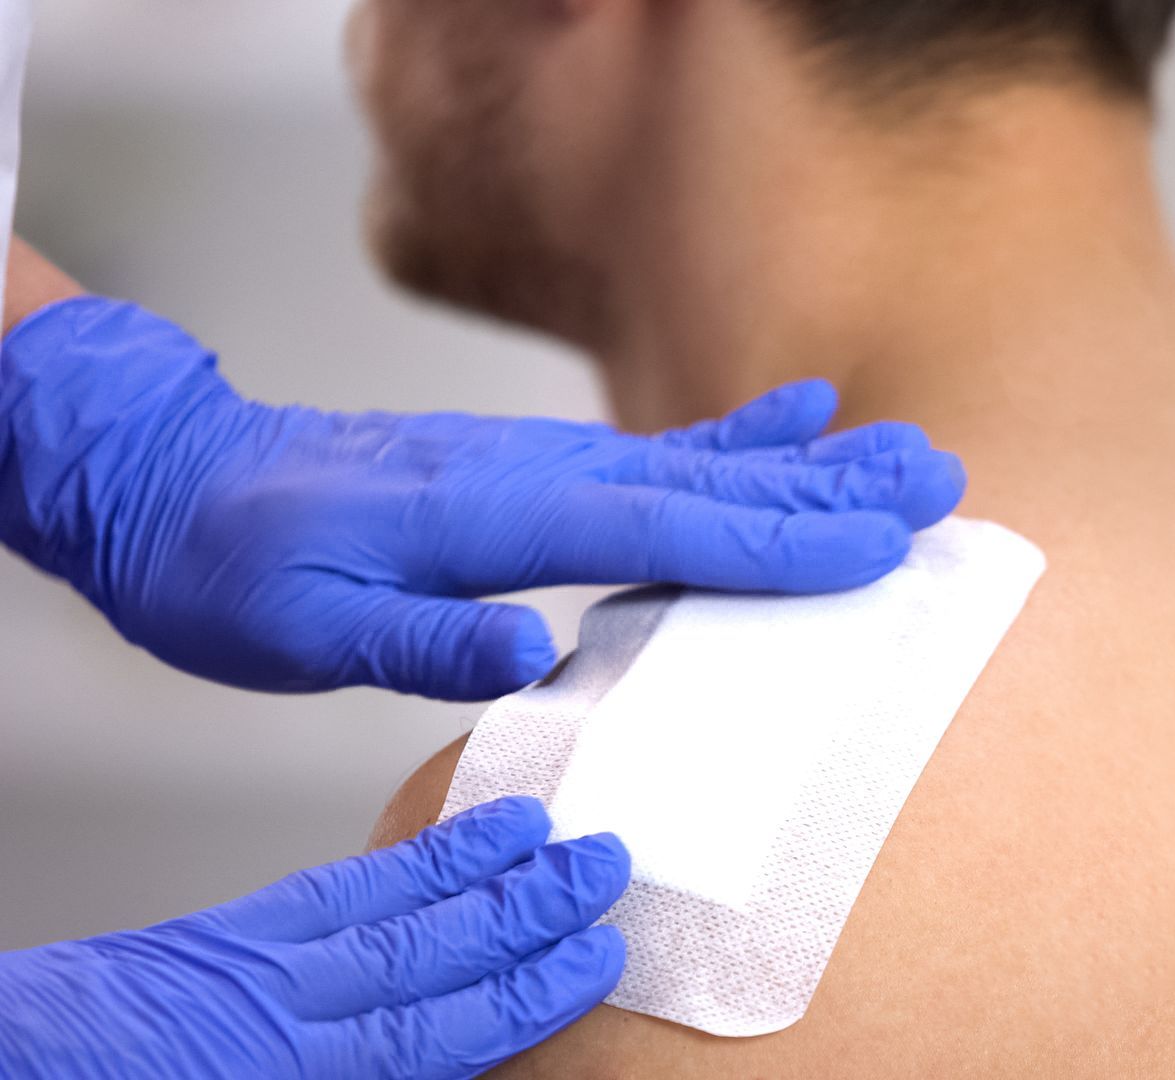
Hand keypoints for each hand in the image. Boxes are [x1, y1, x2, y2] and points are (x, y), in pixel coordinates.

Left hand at [0, 297, 965, 698]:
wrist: (182, 479)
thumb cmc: (235, 566)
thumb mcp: (295, 628)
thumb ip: (413, 639)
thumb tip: (526, 654)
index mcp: (488, 514)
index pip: (655, 528)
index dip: (769, 540)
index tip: (873, 548)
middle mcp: (536, 473)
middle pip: (707, 483)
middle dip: (828, 490)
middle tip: (939, 485)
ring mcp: (545, 462)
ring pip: (702, 463)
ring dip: (810, 463)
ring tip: (908, 453)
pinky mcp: (543, 469)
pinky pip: (665, 454)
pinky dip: (742, 439)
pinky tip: (801, 419)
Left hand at [0, 797, 628, 1079]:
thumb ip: (357, 1069)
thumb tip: (446, 1058)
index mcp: (291, 1072)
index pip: (440, 1030)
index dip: (529, 992)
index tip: (595, 959)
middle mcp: (283, 1011)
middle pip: (429, 952)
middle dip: (526, 909)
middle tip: (602, 863)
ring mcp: (253, 963)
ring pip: (384, 906)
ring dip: (473, 868)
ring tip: (542, 827)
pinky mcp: (222, 936)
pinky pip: (323, 890)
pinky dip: (390, 863)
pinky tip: (432, 849)